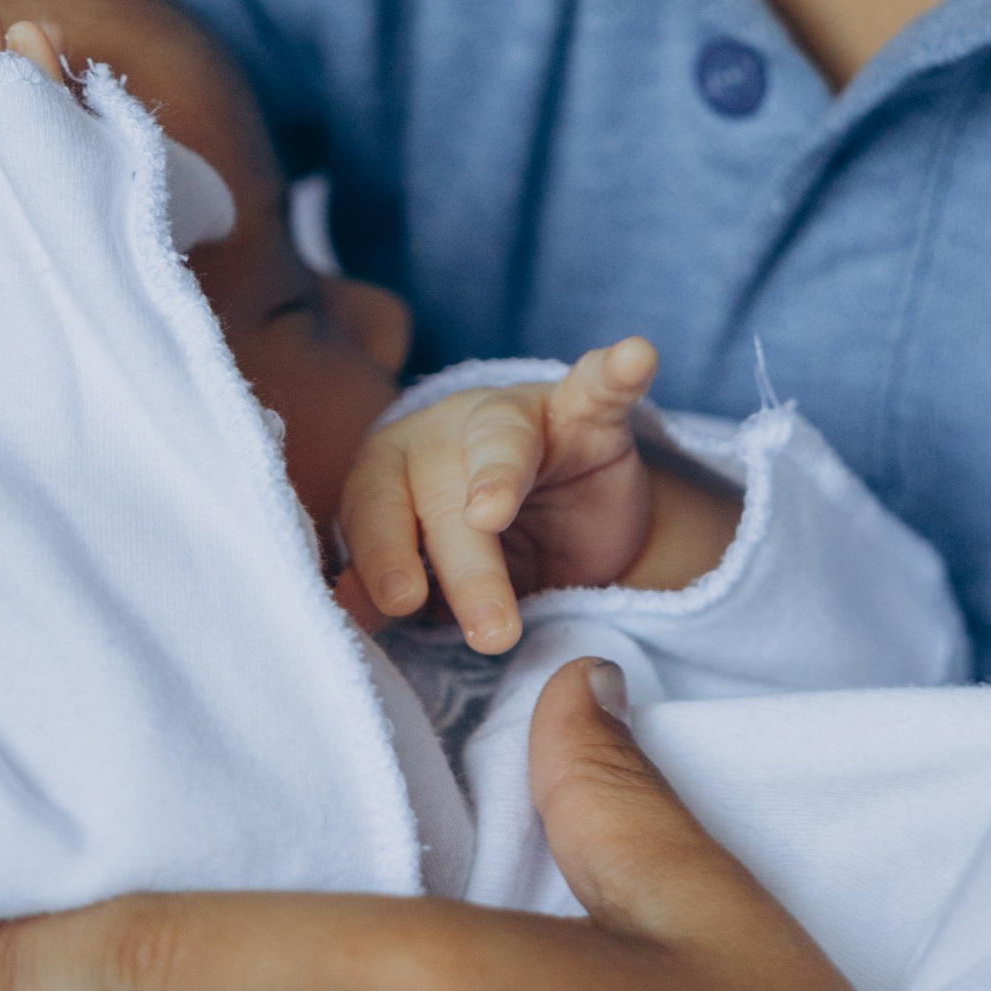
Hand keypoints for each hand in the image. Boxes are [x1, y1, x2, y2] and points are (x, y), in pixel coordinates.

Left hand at [333, 345, 735, 648]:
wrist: (568, 527)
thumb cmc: (480, 553)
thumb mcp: (437, 581)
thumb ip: (397, 589)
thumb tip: (354, 610)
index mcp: (393, 470)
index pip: (374, 506)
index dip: (383, 551)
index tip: (400, 601)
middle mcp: (445, 431)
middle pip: (441, 493)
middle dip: (463, 567)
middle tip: (491, 633)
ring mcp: (517, 414)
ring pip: (503, 446)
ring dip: (497, 482)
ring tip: (490, 515)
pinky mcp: (584, 412)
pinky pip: (599, 387)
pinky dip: (615, 372)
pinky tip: (635, 357)